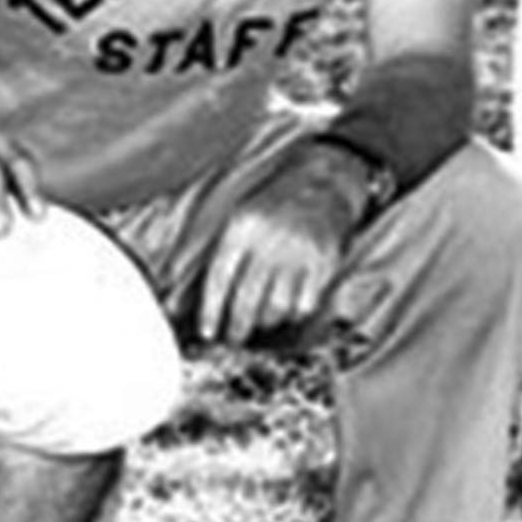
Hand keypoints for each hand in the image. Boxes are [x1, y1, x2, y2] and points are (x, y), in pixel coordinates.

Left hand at [196, 144, 365, 345]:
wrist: (324, 181)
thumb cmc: (275, 205)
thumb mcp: (241, 215)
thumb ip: (222, 252)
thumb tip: (196, 298)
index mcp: (241, 227)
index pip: (219, 279)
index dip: (210, 311)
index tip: (208, 333)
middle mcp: (268, 240)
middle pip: (246, 300)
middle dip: (237, 328)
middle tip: (234, 339)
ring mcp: (298, 251)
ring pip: (275, 307)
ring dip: (267, 320)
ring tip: (263, 319)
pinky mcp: (324, 261)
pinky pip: (304, 304)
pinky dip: (294, 312)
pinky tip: (289, 306)